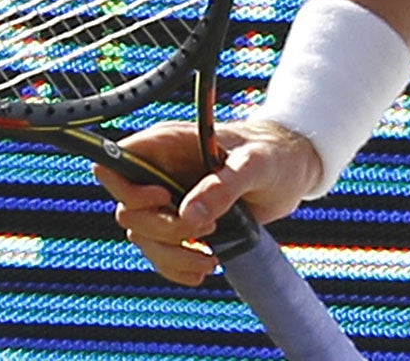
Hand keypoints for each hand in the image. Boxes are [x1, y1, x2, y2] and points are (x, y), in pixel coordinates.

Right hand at [92, 116, 323, 286]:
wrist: (292, 171)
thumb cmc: (275, 153)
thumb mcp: (256, 164)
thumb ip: (223, 186)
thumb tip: (188, 216)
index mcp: (169, 143)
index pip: (116, 163)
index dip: (129, 188)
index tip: (165, 199)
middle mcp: (161, 170)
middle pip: (128, 209)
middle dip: (163, 229)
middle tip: (205, 228)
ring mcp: (169, 198)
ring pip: (142, 236)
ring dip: (172, 254)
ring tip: (210, 256)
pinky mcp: (181, 222)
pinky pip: (159, 251)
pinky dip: (176, 266)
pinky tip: (205, 266)